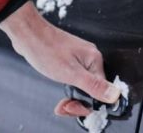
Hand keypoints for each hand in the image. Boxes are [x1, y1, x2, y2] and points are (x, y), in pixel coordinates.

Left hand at [0, 2, 120, 117]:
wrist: (27, 34)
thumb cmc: (45, 49)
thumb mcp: (70, 73)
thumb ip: (94, 85)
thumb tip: (115, 95)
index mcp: (94, 59)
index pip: (101, 90)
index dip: (86, 103)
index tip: (72, 107)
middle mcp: (90, 58)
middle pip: (93, 89)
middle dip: (78, 101)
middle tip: (64, 107)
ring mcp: (79, 58)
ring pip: (82, 85)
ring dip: (72, 97)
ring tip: (60, 104)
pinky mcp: (69, 59)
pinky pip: (74, 78)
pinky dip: (67, 87)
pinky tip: (59, 90)